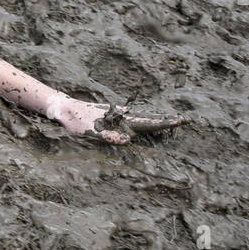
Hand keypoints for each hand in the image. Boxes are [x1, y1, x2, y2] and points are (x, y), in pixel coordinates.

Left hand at [50, 96, 188, 144]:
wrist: (65, 109)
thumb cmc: (76, 121)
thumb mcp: (89, 131)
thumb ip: (108, 136)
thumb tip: (128, 140)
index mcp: (121, 119)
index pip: (147, 122)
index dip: (163, 123)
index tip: (179, 120)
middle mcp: (122, 116)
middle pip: (148, 119)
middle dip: (165, 120)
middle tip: (183, 119)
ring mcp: (117, 115)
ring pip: (140, 118)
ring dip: (154, 120)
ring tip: (169, 120)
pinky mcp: (111, 117)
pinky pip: (130, 120)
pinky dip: (141, 121)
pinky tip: (143, 121)